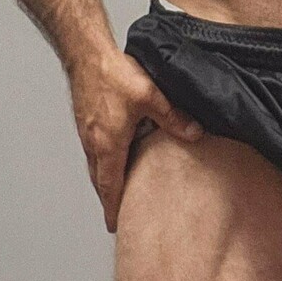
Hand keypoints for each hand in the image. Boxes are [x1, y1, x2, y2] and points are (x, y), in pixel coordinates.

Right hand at [68, 52, 201, 231]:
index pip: (110, 187)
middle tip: (118, 216)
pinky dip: (102, 164)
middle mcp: (93, 143)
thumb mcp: (150, 96)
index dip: (114, 208)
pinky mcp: (86, 122)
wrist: (87, 54)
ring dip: (105, 182)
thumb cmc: (112, 74)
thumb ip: (173, 118)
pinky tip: (114, 158)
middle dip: (109, 200)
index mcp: (108, 144)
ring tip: (117, 193)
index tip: (115, 226)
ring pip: (95, 167)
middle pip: (100, 182)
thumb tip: (195, 133)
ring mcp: (87, 133)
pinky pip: (94, 152)